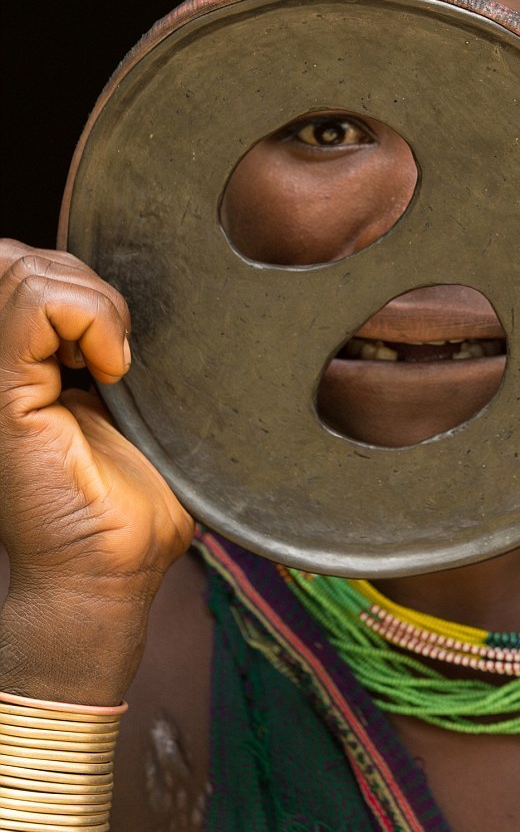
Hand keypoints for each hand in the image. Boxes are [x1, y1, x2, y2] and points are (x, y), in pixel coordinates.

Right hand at [0, 241, 193, 701]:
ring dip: (94, 300)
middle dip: (88, 282)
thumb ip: (146, 360)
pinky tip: (115, 369)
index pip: (36, 271)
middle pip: (27, 260)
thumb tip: (189, 310)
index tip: (128, 341)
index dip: (86, 282)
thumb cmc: (136, 508)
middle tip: (125, 345)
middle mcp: (10, 365)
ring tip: (119, 360)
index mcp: (35, 364)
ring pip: (28, 270)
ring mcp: (3, 377)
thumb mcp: (149, 413)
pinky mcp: (7, 395)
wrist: (111, 572)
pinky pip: (34, 306)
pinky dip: (89, 317)